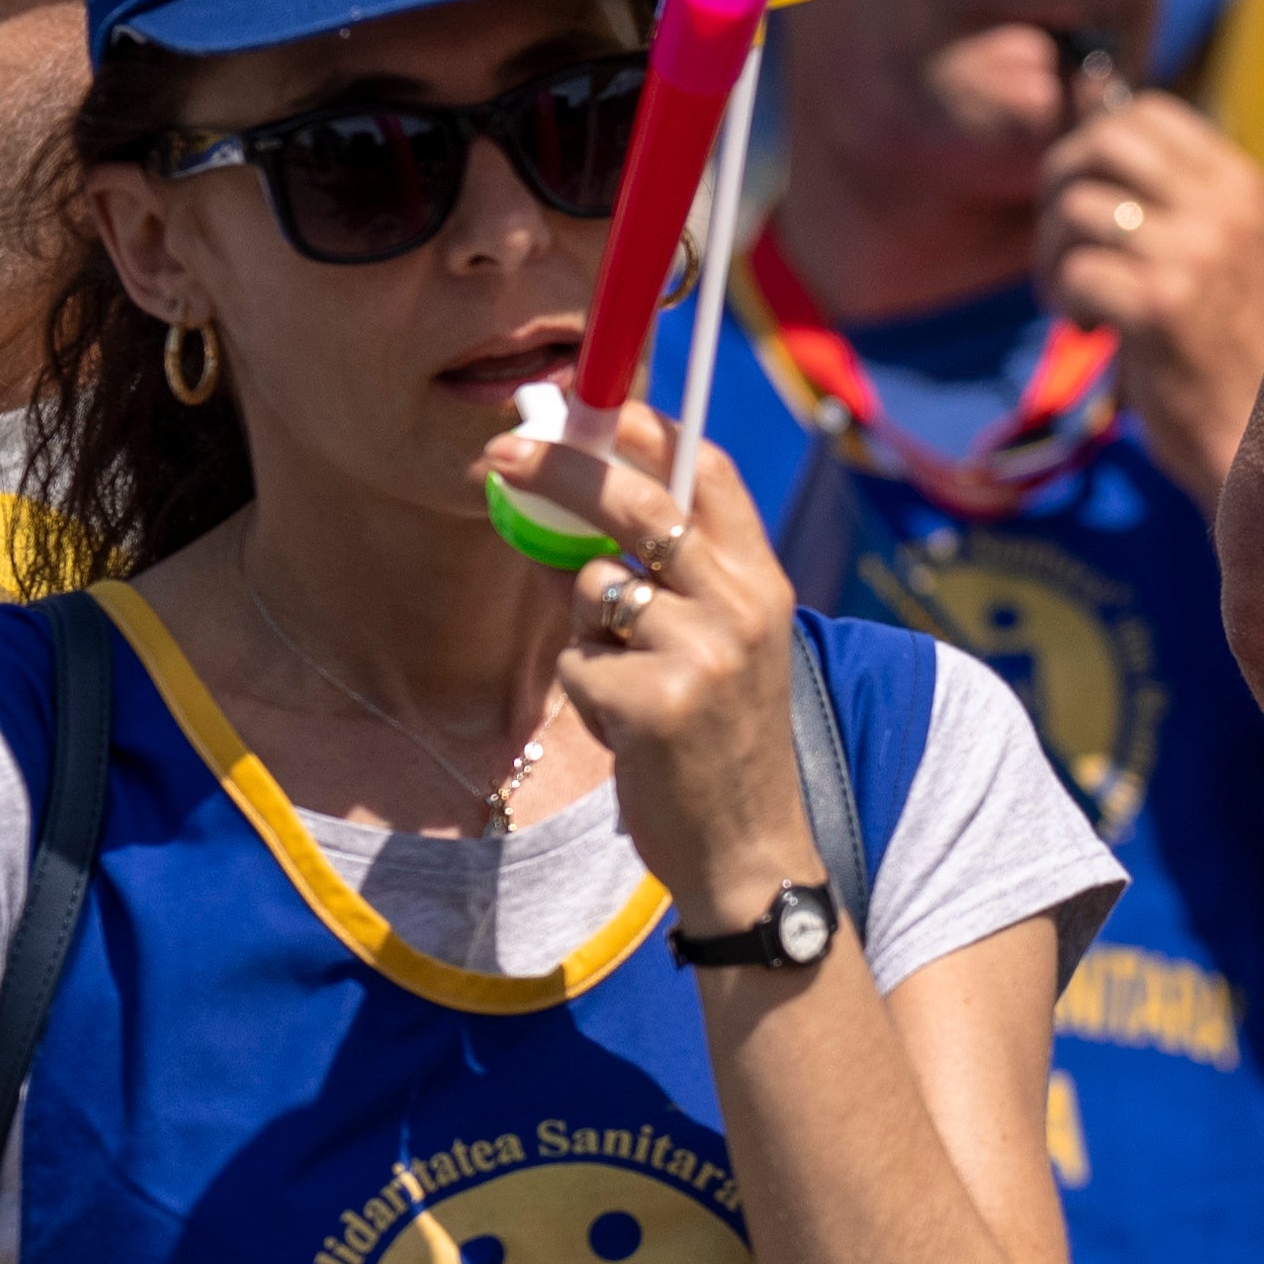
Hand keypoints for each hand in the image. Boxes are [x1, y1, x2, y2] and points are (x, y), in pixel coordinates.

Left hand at [483, 414, 819, 919]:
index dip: (642, 429)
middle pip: (637, 501)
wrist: (752, 853)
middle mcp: (743, 606)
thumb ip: (675, 575)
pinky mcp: (656, 702)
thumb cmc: (722, 744)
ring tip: (631, 687)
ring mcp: (704, 652)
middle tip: (499, 454)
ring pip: (593, 589)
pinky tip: (628, 732)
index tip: (581, 409)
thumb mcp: (724, 645)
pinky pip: (577, 660)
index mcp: (764, 583)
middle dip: (560, 468)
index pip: (708, 470)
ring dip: (587, 631)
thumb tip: (574, 501)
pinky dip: (586, 692)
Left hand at [1039, 76, 1263, 509]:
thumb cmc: (1239, 356)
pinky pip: (1075, 272)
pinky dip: (1067, 302)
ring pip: (1076, 209)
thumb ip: (1186, 202)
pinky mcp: (1161, 308)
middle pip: (1102, 143)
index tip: (1094, 205)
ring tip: (1081, 301)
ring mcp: (1195, 255)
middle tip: (1065, 246)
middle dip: (1060, 189)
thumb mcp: (1233, 255)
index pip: (1146, 113)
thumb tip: (1100, 142)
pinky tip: (1097, 332)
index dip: (1096, 151)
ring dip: (1055, 256)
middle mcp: (1224, 207)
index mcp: (1243, 186)